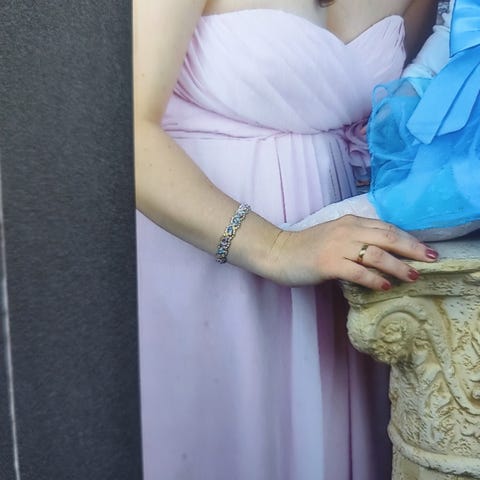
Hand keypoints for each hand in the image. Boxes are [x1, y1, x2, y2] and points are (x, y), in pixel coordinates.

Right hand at [265, 215, 437, 289]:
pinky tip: (385, 287)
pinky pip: (357, 272)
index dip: (409, 239)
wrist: (278, 252)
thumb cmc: (306, 247)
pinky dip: (374, 279)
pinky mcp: (327, 264)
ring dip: (398, 266)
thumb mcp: (334, 236)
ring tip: (413, 277)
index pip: (387, 228)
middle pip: (388, 237)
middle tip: (432, 260)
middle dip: (413, 249)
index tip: (426, 250)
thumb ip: (356, 239)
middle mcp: (346, 231)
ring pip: (376, 254)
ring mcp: (336, 247)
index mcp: (350, 222)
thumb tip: (384, 254)